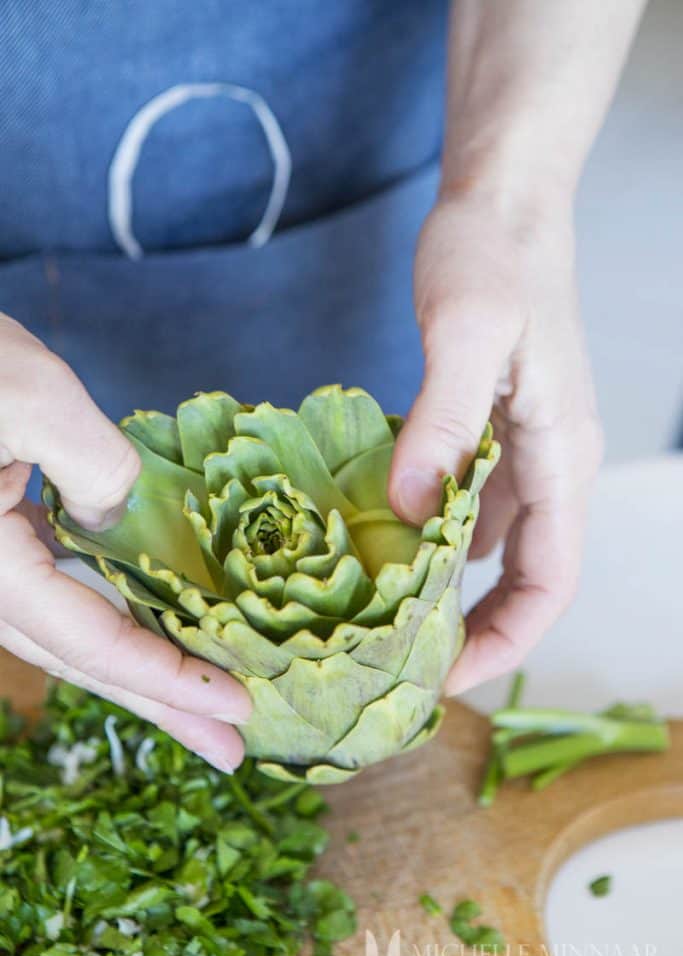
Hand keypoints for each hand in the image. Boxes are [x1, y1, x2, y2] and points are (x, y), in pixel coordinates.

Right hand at [0, 315, 250, 768]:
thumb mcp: (32, 398)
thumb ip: (99, 470)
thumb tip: (125, 527)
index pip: (87, 639)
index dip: (166, 678)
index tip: (237, 705)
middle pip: (79, 658)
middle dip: (158, 705)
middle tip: (230, 751)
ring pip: (67, 632)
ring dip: (136, 669)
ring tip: (201, 706)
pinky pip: (56, 593)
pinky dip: (108, 616)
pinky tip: (149, 628)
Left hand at [388, 193, 602, 692]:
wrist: (503, 205)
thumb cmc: (492, 255)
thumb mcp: (466, 329)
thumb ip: (443, 422)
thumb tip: (412, 511)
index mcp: (559, 456)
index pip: (550, 581)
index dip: (505, 641)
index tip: (445, 679)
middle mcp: (550, 465)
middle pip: (527, 579)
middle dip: (477, 633)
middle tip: (407, 670)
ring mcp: (523, 449)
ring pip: (498, 549)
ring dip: (454, 592)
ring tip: (392, 626)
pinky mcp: (494, 430)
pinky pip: (473, 508)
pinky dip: (438, 541)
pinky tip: (392, 550)